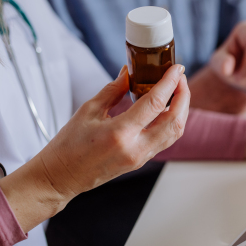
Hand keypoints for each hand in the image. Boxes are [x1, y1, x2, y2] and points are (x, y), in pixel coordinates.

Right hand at [0, 64, 189, 231]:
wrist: (62, 177)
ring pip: (175, 132)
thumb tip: (130, 72)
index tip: (177, 68)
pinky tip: (167, 108)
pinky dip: (172, 122)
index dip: (170, 83)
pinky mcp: (141, 161)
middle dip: (183, 95)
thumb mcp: (88, 110)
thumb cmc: (69, 146)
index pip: (155, 103)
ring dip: (182, 110)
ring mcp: (141, 157)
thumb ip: (113, 89)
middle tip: (179, 77)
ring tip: (177, 90)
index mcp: (120, 133)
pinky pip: (166, 140)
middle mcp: (136, 148)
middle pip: (175, 120)